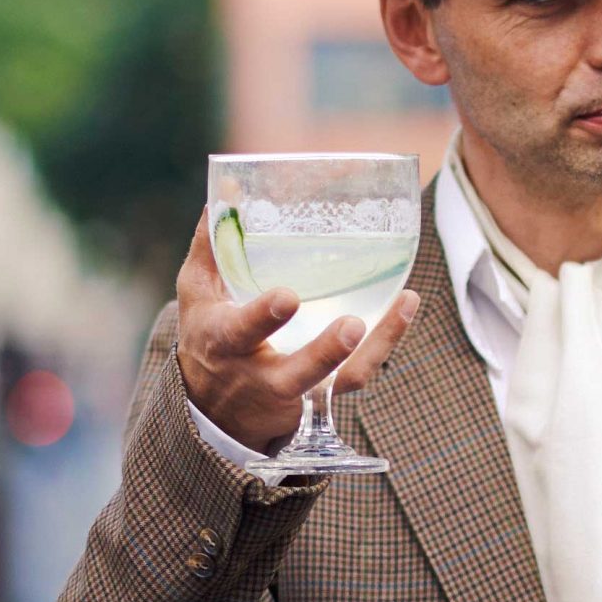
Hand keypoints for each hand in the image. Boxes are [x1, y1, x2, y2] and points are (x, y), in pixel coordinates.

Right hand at [174, 211, 419, 453]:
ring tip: (404, 305)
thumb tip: (225, 192)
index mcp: (225, 342)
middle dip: (325, 353)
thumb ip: (211, 244)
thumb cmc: (208, 336)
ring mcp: (297, 390)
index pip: (243, 332)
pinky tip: (405, 307)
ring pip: (340, 381)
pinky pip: (358, 376)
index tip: (287, 297)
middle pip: (298, 373)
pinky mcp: (322, 396)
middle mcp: (262, 373)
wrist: (215, 409)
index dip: (265, 318)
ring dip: (374, 348)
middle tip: (353, 324)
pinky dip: (385, 343)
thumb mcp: (197, 294)